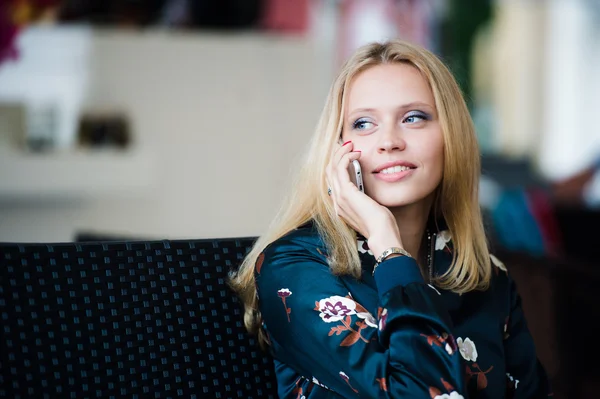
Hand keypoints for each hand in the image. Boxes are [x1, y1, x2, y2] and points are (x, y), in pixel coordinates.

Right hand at [326, 141, 402, 257]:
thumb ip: (365, 198)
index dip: (337, 165)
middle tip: (347, 145)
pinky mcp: (347, 193)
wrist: (382, 235)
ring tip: (350, 145)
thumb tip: (367, 188)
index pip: (333, 181)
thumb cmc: (381, 225)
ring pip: (332, 168)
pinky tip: (355, 153)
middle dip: (337, 155)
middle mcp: (336, 202)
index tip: (347, 154)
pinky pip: (340, 169)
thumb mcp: (371, 208)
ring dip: (340, 153)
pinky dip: (346, 157)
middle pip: (329, 172)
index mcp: (340, 206)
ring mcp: (339, 197)